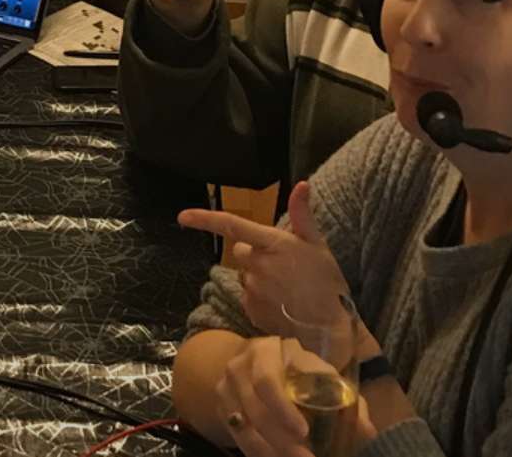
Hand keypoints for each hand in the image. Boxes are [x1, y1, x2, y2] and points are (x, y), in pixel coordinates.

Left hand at [178, 182, 349, 335]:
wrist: (328, 328)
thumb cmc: (326, 283)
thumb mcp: (317, 245)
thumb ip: (303, 215)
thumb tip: (302, 184)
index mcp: (272, 244)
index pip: (232, 226)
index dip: (205, 219)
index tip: (183, 217)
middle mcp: (257, 265)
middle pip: (241, 250)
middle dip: (255, 253)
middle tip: (282, 264)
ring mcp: (251, 288)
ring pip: (245, 274)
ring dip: (258, 276)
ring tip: (285, 286)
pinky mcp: (249, 309)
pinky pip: (247, 296)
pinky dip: (259, 297)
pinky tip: (280, 302)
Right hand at [213, 337, 373, 456]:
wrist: (255, 363)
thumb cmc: (297, 369)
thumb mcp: (320, 374)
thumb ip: (343, 398)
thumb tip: (367, 431)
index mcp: (265, 351)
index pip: (266, 380)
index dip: (282, 409)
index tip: (304, 432)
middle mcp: (238, 368)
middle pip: (254, 410)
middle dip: (281, 441)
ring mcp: (225, 390)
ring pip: (243, 430)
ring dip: (271, 453)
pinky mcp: (222, 411)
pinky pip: (238, 439)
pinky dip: (259, 454)